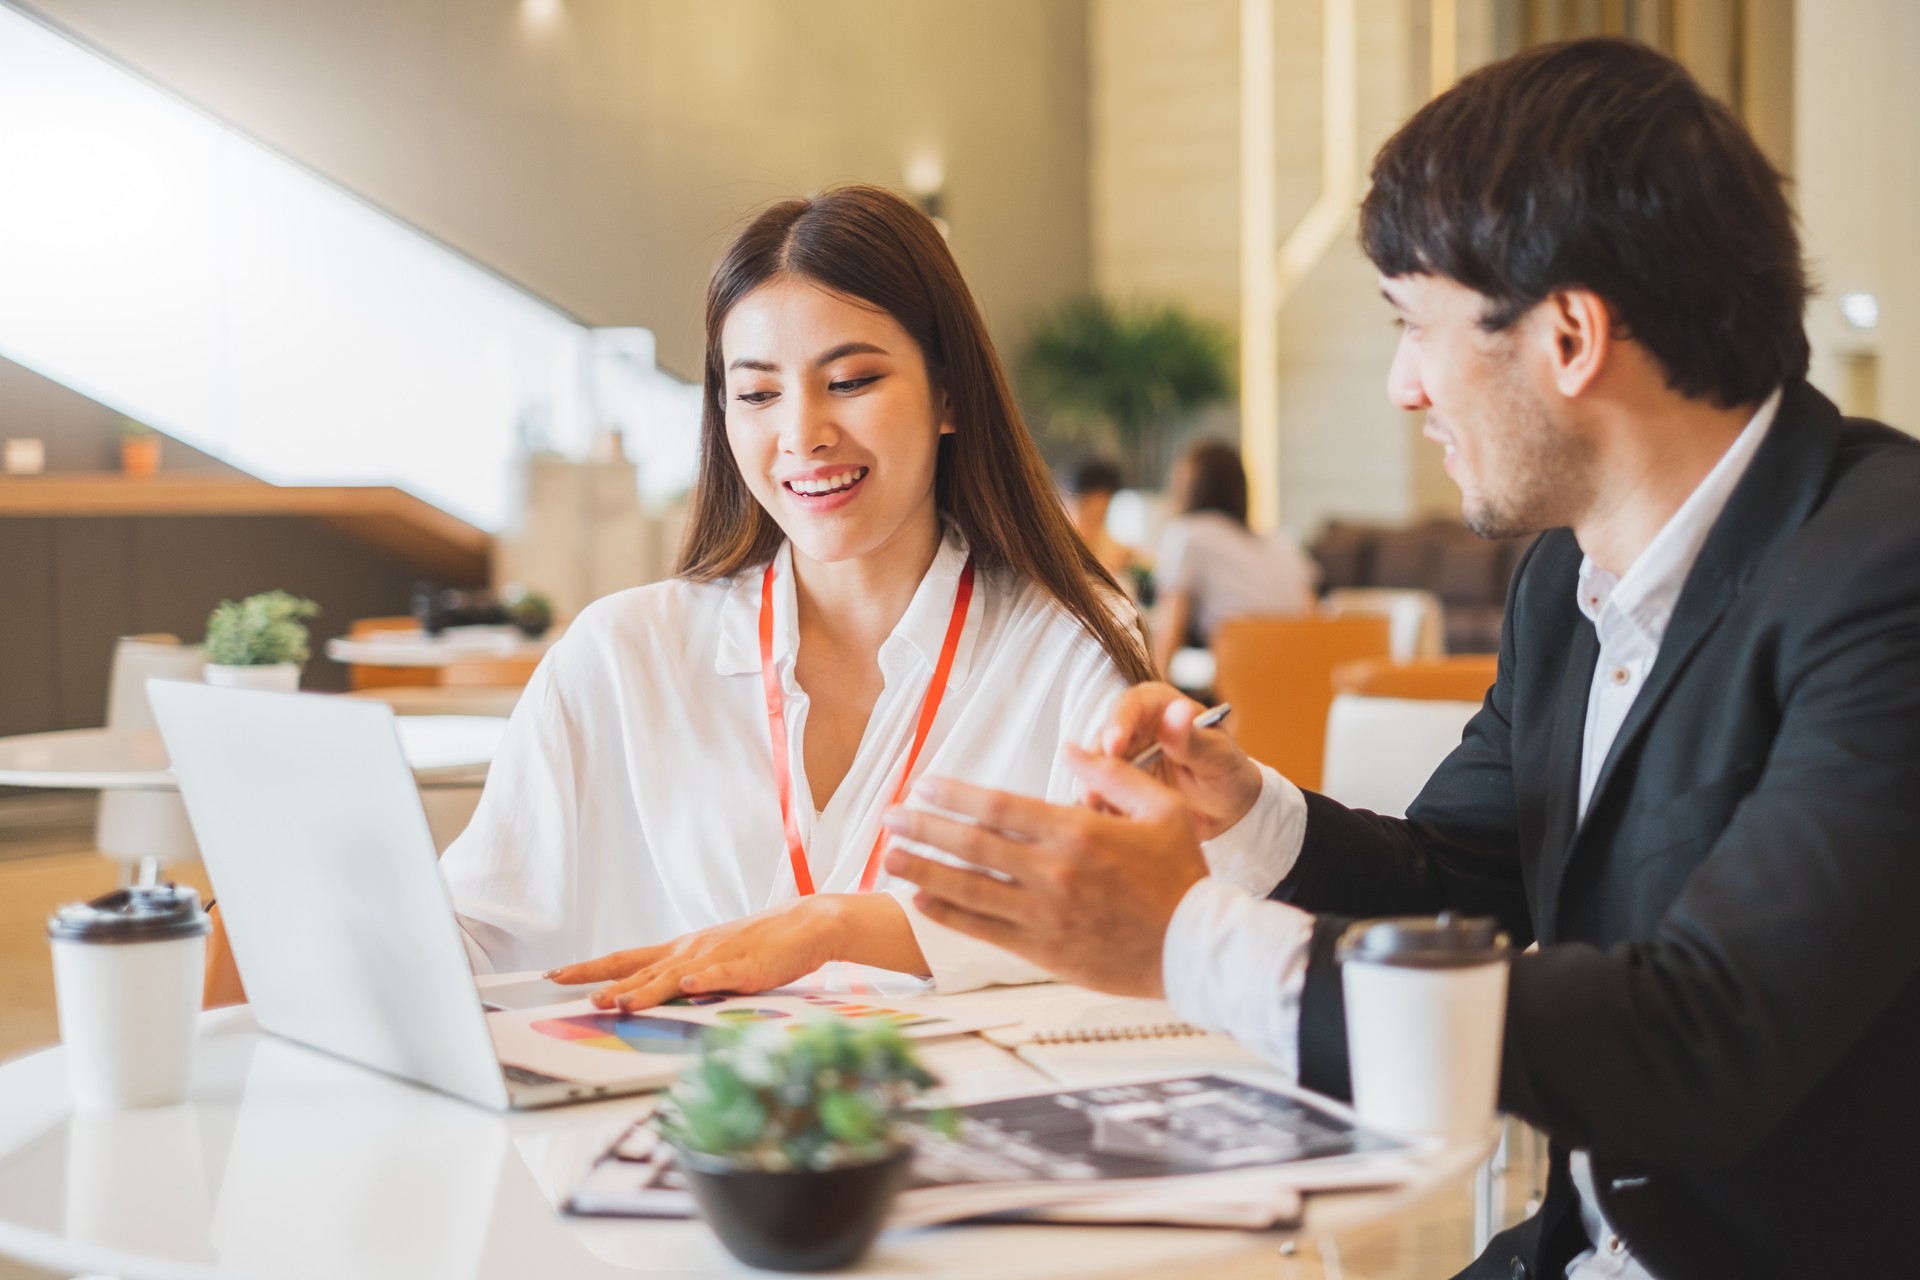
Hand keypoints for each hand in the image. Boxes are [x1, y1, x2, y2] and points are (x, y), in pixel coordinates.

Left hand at [548, 896, 852, 1012]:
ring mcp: (718, 958)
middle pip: (639, 968)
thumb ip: (684, 978)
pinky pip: (724, 975)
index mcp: (681, 951)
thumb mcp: (713, 961)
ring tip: (618, 1002)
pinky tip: (690, 986)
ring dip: (645, 989)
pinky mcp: (748, 967)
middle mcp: (691, 952)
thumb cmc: (760, 946)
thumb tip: (648, 999)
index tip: (556, 974)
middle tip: (569, 993)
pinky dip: (705, 981)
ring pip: (674, 976)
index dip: (590, 967)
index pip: (626, 959)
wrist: (808, 924)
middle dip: (603, 981)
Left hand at [882, 745, 1207, 997]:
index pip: (999, 806)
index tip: (924, 785)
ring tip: (889, 854)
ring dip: (923, 869)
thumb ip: (1112, 774)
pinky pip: (983, 929)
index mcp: (1079, 831)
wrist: (1196, 949)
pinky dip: (947, 914)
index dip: (954, 794)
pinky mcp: (1043, 949)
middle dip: (924, 827)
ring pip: (968, 888)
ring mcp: (1045, 913)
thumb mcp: (1162, 808)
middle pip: (972, 844)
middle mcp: (1054, 871)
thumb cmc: (1181, 876)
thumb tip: (1071, 748)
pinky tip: (921, 900)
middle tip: (890, 815)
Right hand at [1098, 683, 1264, 838]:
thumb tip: (1177, 712)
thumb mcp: (1218, 757)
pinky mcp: (1117, 782)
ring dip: (1090, 783)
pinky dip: (1097, 802)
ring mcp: (1124, 756)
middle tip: (1094, 784)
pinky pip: (1098, 789)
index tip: (1114, 745)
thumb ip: (1193, 739)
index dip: (1118, 723)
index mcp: (1161, 706)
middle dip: (1096, 760)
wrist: (1227, 809)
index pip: (1131, 706)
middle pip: (1104, 736)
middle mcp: (1136, 726)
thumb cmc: (1228, 772)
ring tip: (1092, 803)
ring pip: (1095, 764)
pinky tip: (1099, 815)